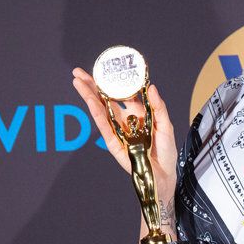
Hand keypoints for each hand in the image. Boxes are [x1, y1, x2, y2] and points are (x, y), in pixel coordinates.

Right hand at [72, 68, 177, 190]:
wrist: (163, 174)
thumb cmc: (165, 151)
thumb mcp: (165, 125)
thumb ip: (158, 106)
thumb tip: (151, 87)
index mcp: (137, 113)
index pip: (120, 94)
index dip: (111, 82)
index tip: (104, 69)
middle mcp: (124, 120)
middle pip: (104, 100)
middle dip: (91, 86)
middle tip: (78, 72)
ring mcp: (117, 131)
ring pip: (100, 110)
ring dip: (88, 96)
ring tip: (78, 82)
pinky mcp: (113, 143)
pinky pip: (104, 126)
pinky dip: (96, 113)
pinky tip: (90, 101)